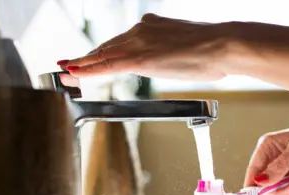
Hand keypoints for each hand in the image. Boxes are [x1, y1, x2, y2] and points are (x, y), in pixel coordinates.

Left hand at [57, 13, 232, 80]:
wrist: (222, 44)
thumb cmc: (213, 50)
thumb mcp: (185, 48)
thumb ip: (169, 52)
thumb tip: (169, 59)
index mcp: (152, 27)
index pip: (120, 42)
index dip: (102, 52)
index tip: (90, 58)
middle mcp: (141, 30)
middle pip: (106, 47)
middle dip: (86, 58)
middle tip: (69, 64)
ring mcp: (138, 42)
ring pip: (102, 55)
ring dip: (82, 64)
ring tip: (66, 71)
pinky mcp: (139, 58)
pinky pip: (107, 65)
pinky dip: (88, 70)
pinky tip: (74, 73)